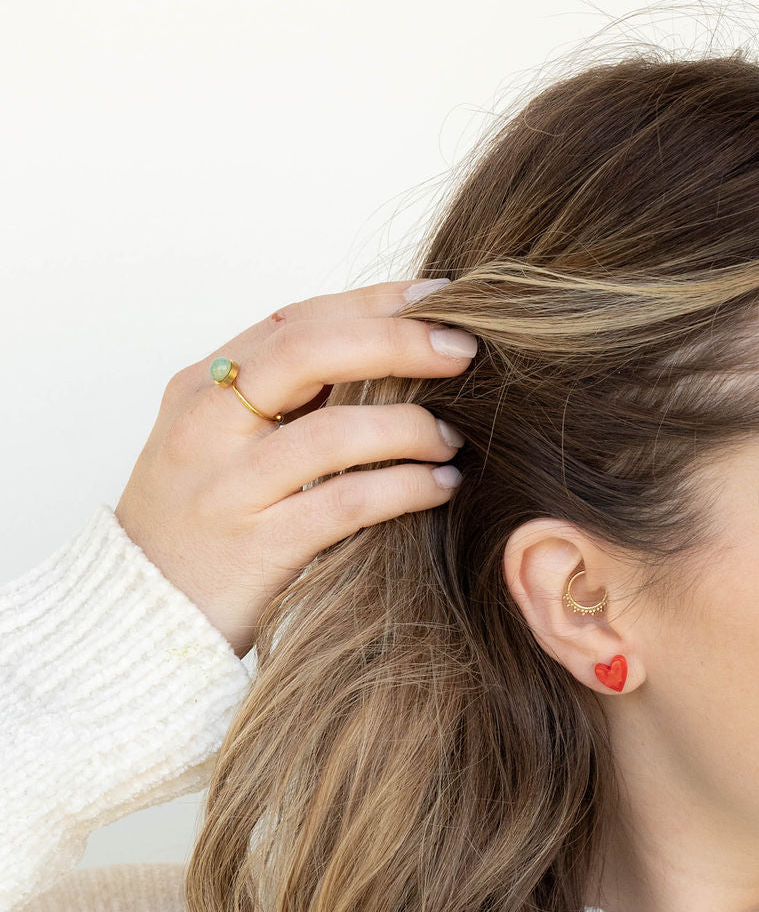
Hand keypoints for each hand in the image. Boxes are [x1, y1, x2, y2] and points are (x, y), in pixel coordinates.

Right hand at [114, 280, 474, 658]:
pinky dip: (406, 488)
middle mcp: (206, 426)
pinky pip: (347, 503)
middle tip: (463, 350)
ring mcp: (228, 488)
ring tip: (451, 437)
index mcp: (200, 388)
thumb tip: (387, 350)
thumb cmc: (199, 523)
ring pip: (334, 432)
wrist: (141, 614)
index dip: (373, 302)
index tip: (439, 297)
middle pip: (309, 352)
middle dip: (397, 341)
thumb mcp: (217, 443)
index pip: (295, 320)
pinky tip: (440, 485)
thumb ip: (282, 398)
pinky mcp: (257, 547)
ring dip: (410, 426)